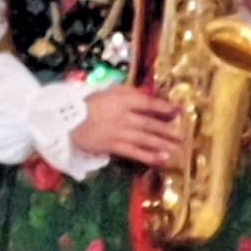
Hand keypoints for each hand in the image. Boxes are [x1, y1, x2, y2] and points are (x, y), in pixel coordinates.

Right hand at [72, 83, 186, 168]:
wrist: (66, 121)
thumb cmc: (89, 104)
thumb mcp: (109, 91)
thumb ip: (130, 93)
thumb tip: (150, 96)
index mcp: (122, 99)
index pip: (149, 103)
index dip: (166, 107)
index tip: (180, 111)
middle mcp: (123, 116)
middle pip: (150, 123)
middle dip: (169, 130)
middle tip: (184, 135)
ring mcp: (119, 132)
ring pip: (145, 138)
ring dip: (163, 144)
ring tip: (178, 148)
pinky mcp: (113, 146)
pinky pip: (134, 152)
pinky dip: (149, 156)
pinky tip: (162, 159)